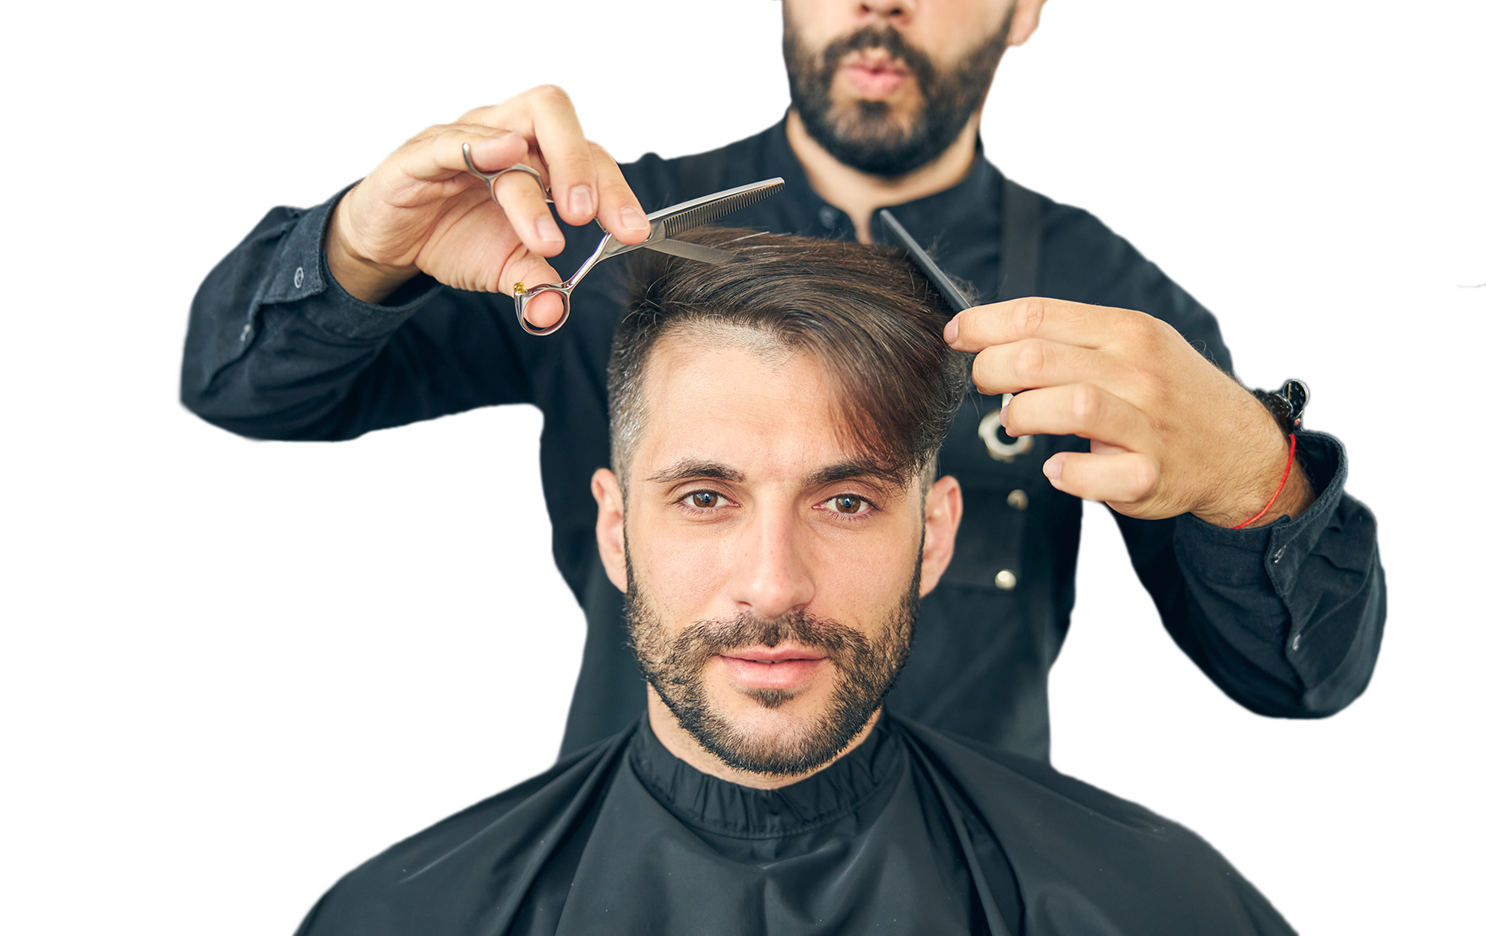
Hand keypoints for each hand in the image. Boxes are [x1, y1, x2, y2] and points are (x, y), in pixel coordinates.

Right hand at [326, 84, 651, 325]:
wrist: (390, 243)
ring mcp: (463, 136)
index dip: (616, 190)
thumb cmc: (455, 237)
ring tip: (548, 234)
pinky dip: (479, 144)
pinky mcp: (420, 154)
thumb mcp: (506, 268)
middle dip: (581, 164)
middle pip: (554, 112)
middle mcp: (506, 132)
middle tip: (587, 218)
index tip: (633, 232)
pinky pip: (451, 140)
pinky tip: (502, 155)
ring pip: (513, 129)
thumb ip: (537, 284)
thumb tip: (554, 311)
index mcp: (537, 155)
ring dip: (537, 179)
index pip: (588, 155)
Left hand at [945, 297, 1312, 526]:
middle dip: (992, 370)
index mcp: (1126, 331)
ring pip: (1069, 405)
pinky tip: (1056, 468)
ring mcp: (1147, 423)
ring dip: (1024, 415)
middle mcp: (1138, 371)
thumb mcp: (1131, 346)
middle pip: (1040, 358)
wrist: (1238, 447)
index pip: (1040, 314)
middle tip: (984, 383)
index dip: (986, 324)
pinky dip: (1066, 473)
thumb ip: (1070, 338)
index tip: (957, 335)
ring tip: (1015, 421)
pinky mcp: (1151, 474)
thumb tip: (993, 335)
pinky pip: (1096, 474)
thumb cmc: (1168, 394)